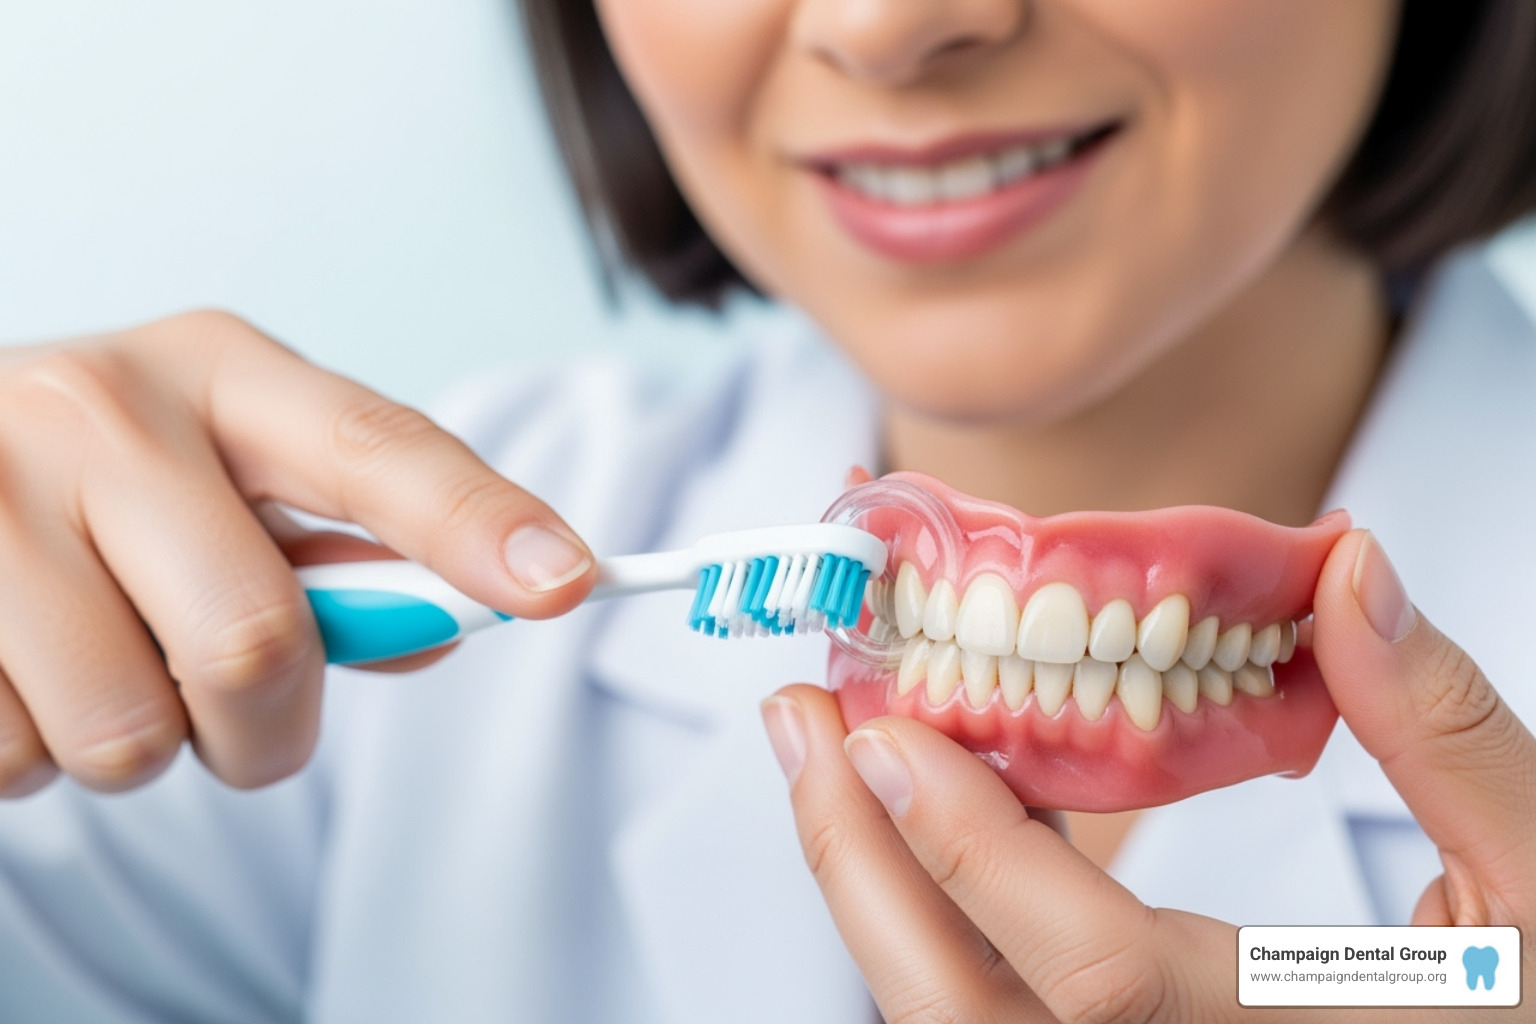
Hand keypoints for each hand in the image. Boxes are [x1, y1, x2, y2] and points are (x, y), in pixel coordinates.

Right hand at [0, 311, 593, 795]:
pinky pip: (15, 760)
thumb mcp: (219, 475)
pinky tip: (15, 672)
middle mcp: (100, 408)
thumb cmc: (99, 485)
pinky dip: (31, 756)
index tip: (569, 581)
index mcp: (216, 369)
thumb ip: (335, 550)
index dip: (480, 521)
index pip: (378, 448)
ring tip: (93, 665)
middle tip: (237, 714)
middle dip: (270, 729)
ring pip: (131, 732)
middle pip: (258, 640)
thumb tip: (444, 631)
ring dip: (139, 746)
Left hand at [762, 529, 1534, 1021]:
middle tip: (803, 727)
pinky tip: (930, 807)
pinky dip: (938, 904)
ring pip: (953, 1016)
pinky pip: (992, 1001)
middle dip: (856, 867)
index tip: (890, 730)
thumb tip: (1348, 569)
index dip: (976, 852)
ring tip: (833, 755)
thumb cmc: (1531, 1006)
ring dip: (874, 881)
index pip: (1101, 976)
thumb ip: (1444, 731)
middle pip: (962, 1014)